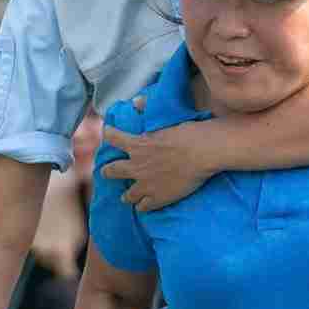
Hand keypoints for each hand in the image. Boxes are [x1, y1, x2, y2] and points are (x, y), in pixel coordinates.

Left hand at [102, 121, 217, 210]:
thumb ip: (147, 110)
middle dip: (107, 172)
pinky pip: (143, 207)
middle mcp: (137, 166)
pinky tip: (143, 206)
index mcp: (137, 145)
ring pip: (128, 195)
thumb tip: (136, 101)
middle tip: (106, 172)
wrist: (202, 152)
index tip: (108, 133)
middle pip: (113, 171)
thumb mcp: (165, 120)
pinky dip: (142, 206)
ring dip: (126, 195)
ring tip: (126, 197)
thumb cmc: (187, 133)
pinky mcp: (158, 198)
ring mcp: (146, 184)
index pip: (114, 137)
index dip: (109, 134)